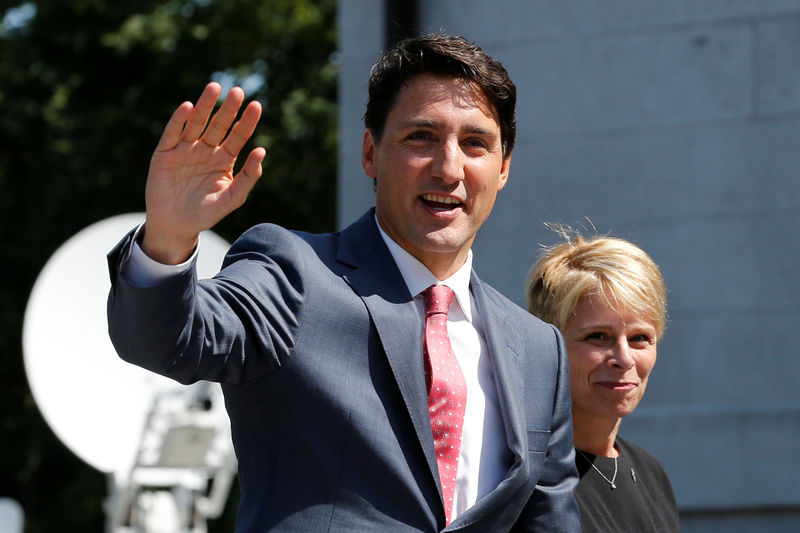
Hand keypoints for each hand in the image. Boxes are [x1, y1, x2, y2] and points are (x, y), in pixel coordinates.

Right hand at [142, 82, 264, 263]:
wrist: (176, 226)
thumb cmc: (206, 214)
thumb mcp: (232, 198)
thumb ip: (248, 177)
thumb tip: (262, 151)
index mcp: (224, 159)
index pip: (238, 136)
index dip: (246, 121)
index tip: (256, 105)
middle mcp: (205, 150)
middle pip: (219, 125)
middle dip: (228, 108)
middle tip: (238, 90)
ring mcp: (185, 150)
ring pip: (196, 123)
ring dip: (204, 105)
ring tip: (214, 88)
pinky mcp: (165, 154)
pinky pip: (173, 133)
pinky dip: (179, 120)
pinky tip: (188, 107)